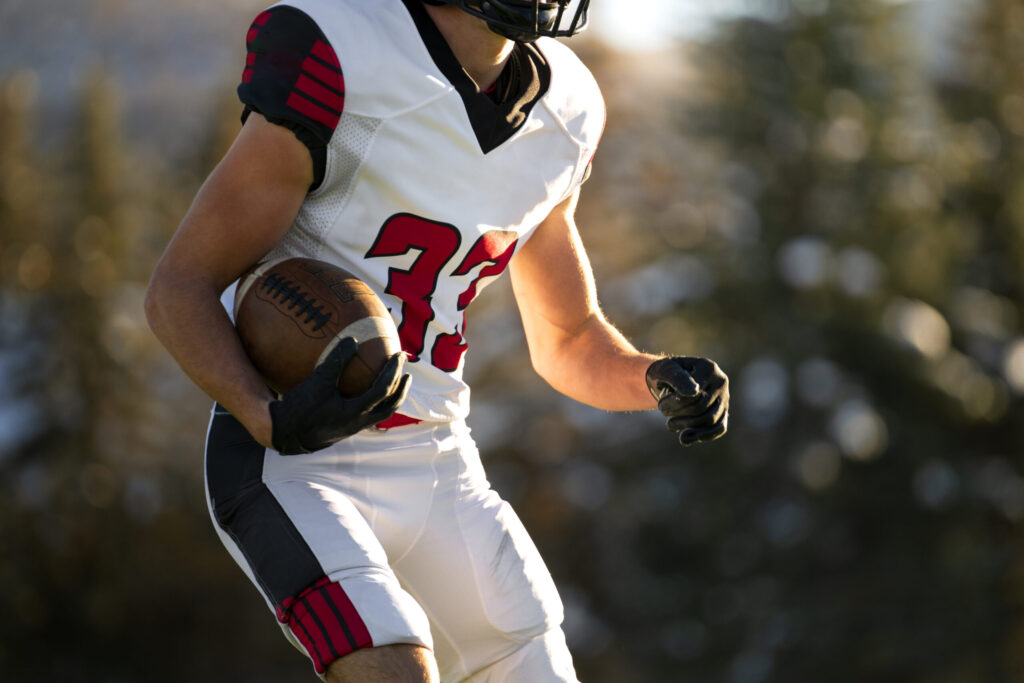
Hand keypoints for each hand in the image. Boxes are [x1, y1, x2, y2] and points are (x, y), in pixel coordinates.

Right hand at [269, 338, 409, 453]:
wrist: (284, 433)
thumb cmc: (299, 407)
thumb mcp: (317, 381)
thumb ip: (336, 360)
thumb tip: (353, 339)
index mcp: (355, 412)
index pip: (383, 390)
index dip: (393, 372)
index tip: (398, 356)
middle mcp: (358, 422)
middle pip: (390, 407)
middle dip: (401, 389)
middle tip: (407, 372)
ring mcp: (354, 427)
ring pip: (381, 413)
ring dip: (391, 397)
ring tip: (397, 382)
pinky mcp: (346, 428)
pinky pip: (369, 414)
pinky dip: (376, 401)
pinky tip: (369, 389)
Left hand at [646, 356, 728, 446]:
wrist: (670, 378)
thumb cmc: (666, 373)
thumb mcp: (665, 370)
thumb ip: (677, 378)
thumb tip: (693, 393)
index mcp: (708, 368)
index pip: (693, 394)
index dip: (674, 404)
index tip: (661, 404)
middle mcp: (720, 381)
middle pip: (701, 408)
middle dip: (678, 414)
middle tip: (663, 412)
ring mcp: (724, 397)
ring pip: (710, 419)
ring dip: (687, 426)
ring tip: (670, 425)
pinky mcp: (723, 411)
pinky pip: (719, 427)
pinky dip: (704, 435)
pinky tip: (685, 439)